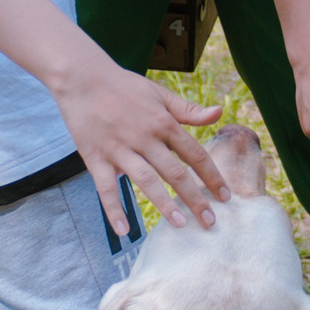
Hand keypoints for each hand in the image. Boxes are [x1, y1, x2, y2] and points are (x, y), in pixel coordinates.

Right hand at [55, 60, 225, 232]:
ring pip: (146, 181)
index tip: (225, 196)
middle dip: (195, 198)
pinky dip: (115, 210)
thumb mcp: (160, 94)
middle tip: (210, 222)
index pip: (195, 154)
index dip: (212, 176)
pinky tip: (124, 231)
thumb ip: (188, 110)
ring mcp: (120, 149)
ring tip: (180, 225)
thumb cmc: (125, 86)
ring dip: (164, 205)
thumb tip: (219, 113)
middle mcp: (145, 138)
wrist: (83, 78)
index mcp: (164, 123)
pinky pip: (106, 188)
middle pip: (175, 173)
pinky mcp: (96, 158)